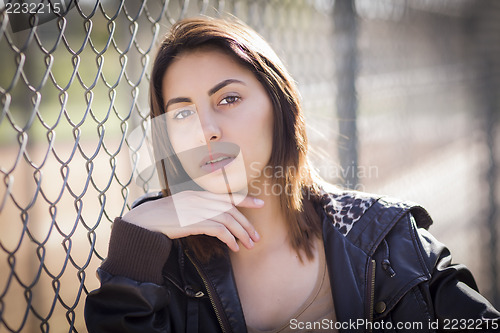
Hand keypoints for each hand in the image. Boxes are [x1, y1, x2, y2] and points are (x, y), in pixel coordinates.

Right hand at [122, 191, 261, 250]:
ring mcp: (197, 210)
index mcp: (199, 194)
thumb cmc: (162, 217)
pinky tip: (234, 247)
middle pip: (231, 209)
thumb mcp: (182, 206)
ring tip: (249, 245)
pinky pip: (219, 230)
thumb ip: (197, 207)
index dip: (246, 199)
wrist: (144, 221)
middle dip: (247, 224)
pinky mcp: (194, 223)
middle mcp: (200, 199)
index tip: (260, 204)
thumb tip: (213, 219)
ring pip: (228, 220)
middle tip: (256, 236)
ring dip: (242, 233)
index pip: (227, 195)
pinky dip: (230, 239)